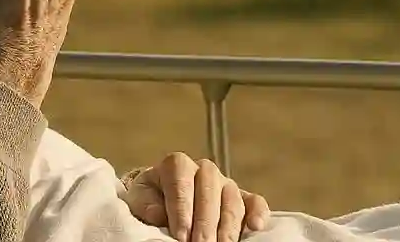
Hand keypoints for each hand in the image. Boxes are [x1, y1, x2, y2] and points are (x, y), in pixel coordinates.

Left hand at [124, 153, 270, 241]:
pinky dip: (258, 213)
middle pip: (209, 192)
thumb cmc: (152, 200)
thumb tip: (157, 213)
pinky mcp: (242, 198)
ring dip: (227, 227)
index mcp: (177, 165)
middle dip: (205, 224)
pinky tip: (256, 227)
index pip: (181, 181)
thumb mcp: (141, 198)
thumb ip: (146, 203)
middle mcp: (204, 170)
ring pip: (231, 201)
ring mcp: (225, 184)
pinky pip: (254, 202)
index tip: (180, 235)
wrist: (163, 198)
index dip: (182, 209)